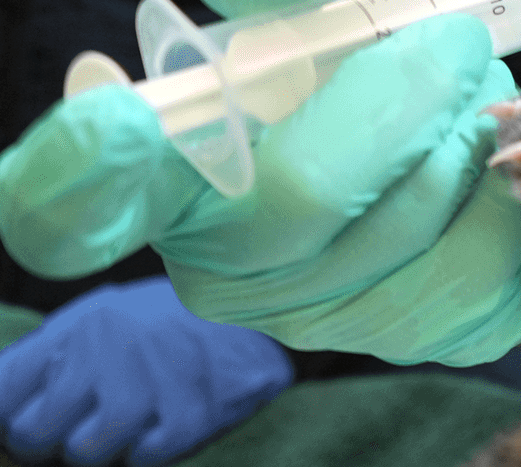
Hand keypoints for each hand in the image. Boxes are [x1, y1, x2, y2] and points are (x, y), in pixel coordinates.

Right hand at [0, 0, 520, 365]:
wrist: (475, 147)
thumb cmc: (380, 75)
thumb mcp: (339, 4)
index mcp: (175, 182)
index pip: (80, 209)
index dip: (78, 179)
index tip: (108, 126)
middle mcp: (229, 269)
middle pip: (304, 190)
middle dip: (405, 92)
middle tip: (453, 42)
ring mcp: (323, 318)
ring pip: (413, 216)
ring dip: (468, 132)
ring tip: (471, 105)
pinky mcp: (420, 337)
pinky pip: (484, 256)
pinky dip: (507, 187)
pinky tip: (495, 167)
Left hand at [0, 276, 290, 466]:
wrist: (258, 306)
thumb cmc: (171, 319)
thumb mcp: (106, 315)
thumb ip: (54, 355)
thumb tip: (6, 406)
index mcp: (79, 326)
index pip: (1, 392)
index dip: (9, 416)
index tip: (30, 416)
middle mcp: (105, 351)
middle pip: (33, 434)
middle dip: (52, 441)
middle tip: (82, 426)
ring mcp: (148, 386)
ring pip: (84, 454)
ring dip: (105, 448)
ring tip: (132, 421)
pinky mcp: (188, 416)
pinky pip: (141, 462)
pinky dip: (150, 451)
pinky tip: (167, 420)